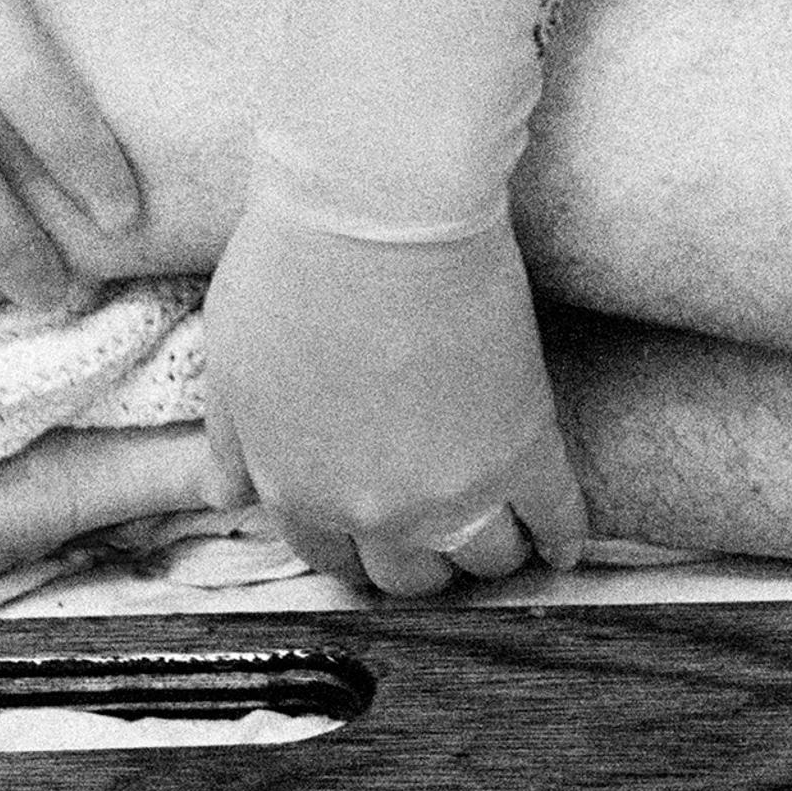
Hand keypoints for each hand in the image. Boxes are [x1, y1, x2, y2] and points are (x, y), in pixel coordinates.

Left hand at [202, 190, 589, 597]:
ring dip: (492, 551)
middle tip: (440, 529)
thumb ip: (232, 443)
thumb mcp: (232, 366)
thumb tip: (226, 495)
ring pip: (485, 558)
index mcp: (297, 491)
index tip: (377, 528)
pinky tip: (565, 542)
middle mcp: (374, 510)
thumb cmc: (292, 269)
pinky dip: (562, 535)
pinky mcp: (526, 450)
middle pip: (409, 575)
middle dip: (422, 559)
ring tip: (506, 532)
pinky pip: (556, 518)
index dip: (355, 544)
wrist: (380, 215)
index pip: (330, 558)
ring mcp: (455, 489)